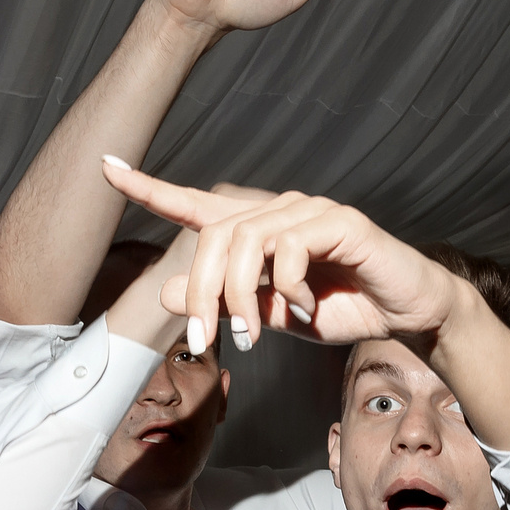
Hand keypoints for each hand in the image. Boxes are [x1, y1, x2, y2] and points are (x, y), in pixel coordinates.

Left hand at [101, 162, 458, 350]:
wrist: (404, 313)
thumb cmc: (341, 309)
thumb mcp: (270, 316)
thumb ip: (223, 305)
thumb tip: (163, 296)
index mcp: (255, 230)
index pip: (192, 203)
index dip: (148, 186)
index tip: (105, 166)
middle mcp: (276, 210)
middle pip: (212, 236)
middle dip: (200, 294)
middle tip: (205, 342)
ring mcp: (307, 210)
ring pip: (245, 242)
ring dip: (239, 297)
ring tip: (253, 336)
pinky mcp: (338, 220)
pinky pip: (290, 247)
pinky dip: (288, 287)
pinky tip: (305, 309)